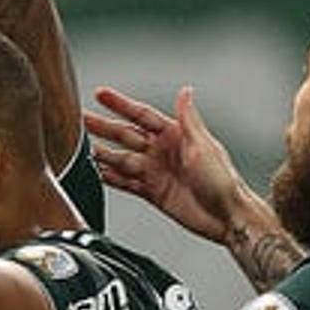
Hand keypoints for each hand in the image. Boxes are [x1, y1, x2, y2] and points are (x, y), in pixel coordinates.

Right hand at [85, 85, 247, 242]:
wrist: (227, 217)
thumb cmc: (223, 182)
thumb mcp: (204, 145)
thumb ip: (188, 119)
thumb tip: (185, 92)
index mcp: (176, 136)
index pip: (142, 115)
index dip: (121, 105)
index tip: (101, 94)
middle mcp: (163, 152)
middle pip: (125, 136)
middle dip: (103, 127)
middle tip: (81, 120)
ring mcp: (156, 172)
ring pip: (122, 159)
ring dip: (102, 153)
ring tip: (82, 148)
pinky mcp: (153, 192)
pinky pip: (126, 182)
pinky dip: (110, 178)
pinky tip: (98, 173)